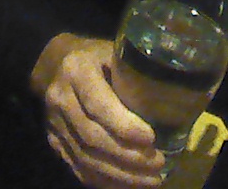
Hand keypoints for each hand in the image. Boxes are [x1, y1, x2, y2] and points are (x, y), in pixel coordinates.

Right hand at [31, 34, 164, 187]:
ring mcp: (54, 123)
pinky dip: (104, 181)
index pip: (98, 104)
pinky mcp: (54, 142)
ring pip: (85, 157)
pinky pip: (78, 168)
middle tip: (158, 164)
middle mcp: (60, 98)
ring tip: (151, 180)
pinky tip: (128, 185)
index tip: (152, 138)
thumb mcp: (114, 52)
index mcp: (77, 70)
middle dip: (127, 156)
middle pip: (92, 136)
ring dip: (120, 174)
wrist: (53, 64)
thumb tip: (174, 99)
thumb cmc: (95, 56)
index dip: (124, 125)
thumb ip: (134, 73)